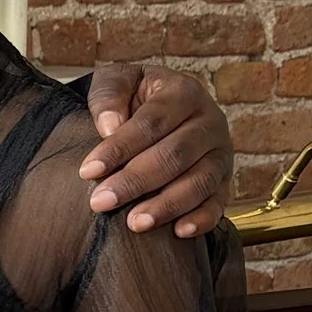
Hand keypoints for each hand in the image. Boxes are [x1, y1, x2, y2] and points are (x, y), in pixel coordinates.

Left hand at [80, 66, 231, 237]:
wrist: (160, 106)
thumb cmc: (135, 95)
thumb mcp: (119, 80)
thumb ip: (109, 95)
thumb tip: (109, 127)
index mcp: (184, 92)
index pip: (151, 123)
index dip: (119, 148)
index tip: (87, 171)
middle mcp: (209, 122)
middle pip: (175, 155)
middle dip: (136, 181)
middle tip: (101, 202)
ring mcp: (221, 154)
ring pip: (199, 181)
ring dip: (166, 205)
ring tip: (134, 223)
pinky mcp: (224, 180)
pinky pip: (218, 202)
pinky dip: (202, 219)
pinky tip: (179, 232)